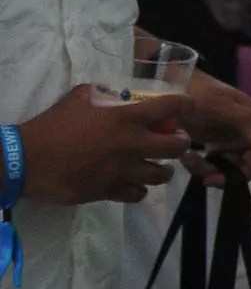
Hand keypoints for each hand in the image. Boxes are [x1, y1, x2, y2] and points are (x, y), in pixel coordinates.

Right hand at [12, 87, 187, 204]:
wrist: (26, 160)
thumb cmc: (52, 125)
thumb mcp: (78, 98)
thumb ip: (102, 94)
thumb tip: (112, 93)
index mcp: (127, 118)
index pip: (172, 107)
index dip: (186, 105)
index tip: (187, 106)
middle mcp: (132, 145)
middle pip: (178, 147)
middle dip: (181, 142)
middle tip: (173, 140)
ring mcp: (123, 171)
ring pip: (163, 175)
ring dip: (162, 169)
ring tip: (155, 165)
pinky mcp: (110, 192)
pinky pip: (139, 194)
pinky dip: (139, 189)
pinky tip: (132, 182)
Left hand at [178, 72, 250, 171]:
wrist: (170, 90)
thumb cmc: (197, 91)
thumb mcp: (217, 103)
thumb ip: (242, 118)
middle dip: (237, 174)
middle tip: (213, 176)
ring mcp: (234, 144)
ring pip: (237, 171)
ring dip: (216, 174)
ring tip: (191, 163)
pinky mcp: (218, 150)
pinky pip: (218, 169)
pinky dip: (203, 170)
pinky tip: (187, 159)